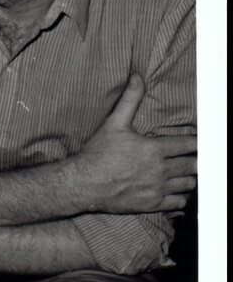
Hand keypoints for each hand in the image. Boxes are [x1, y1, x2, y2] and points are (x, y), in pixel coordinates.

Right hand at [71, 74, 196, 213]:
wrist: (82, 183)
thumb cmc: (97, 154)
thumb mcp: (113, 124)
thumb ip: (130, 100)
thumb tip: (137, 77)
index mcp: (155, 148)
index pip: (189, 145)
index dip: (196, 143)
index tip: (198, 142)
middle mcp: (160, 169)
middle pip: (193, 165)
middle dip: (195, 160)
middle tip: (192, 158)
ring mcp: (157, 189)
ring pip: (188, 184)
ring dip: (189, 178)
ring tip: (184, 173)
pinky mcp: (152, 204)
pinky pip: (178, 203)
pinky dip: (181, 197)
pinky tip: (174, 191)